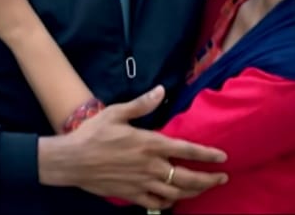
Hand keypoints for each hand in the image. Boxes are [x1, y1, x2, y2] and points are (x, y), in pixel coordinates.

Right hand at [39, 86, 228, 209]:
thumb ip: (142, 104)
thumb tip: (160, 90)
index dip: (208, 154)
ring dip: (194, 192)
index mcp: (150, 143)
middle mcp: (150, 166)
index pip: (187, 150)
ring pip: (176, 193)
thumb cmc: (93, 134)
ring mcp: (142, 183)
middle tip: (222, 179)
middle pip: (188, 178)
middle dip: (209, 180)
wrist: (71, 161)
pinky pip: (156, 204)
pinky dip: (168, 203)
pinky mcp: (131, 195)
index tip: (222, 157)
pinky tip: (173, 199)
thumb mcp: (117, 113)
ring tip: (204, 189)